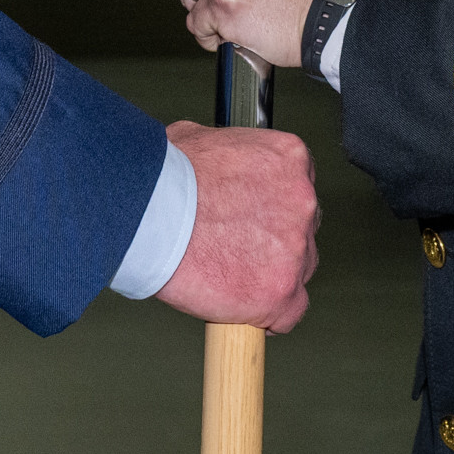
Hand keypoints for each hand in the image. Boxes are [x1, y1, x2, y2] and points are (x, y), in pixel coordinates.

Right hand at [154, 119, 317, 332]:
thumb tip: (216, 163)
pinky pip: (290, 312)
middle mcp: (302, 201)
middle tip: (235, 248)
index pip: (297, 191)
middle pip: (302, 232)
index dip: (272, 210)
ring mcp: (295, 248)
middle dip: (274, 243)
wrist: (150, 214)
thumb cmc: (166, 178)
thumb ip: (228, 155)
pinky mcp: (281, 290)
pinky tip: (243, 307)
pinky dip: (268, 314)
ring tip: (228, 275)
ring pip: (297, 271)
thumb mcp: (201, 139)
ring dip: (270, 276)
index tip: (252, 222)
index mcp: (289, 160)